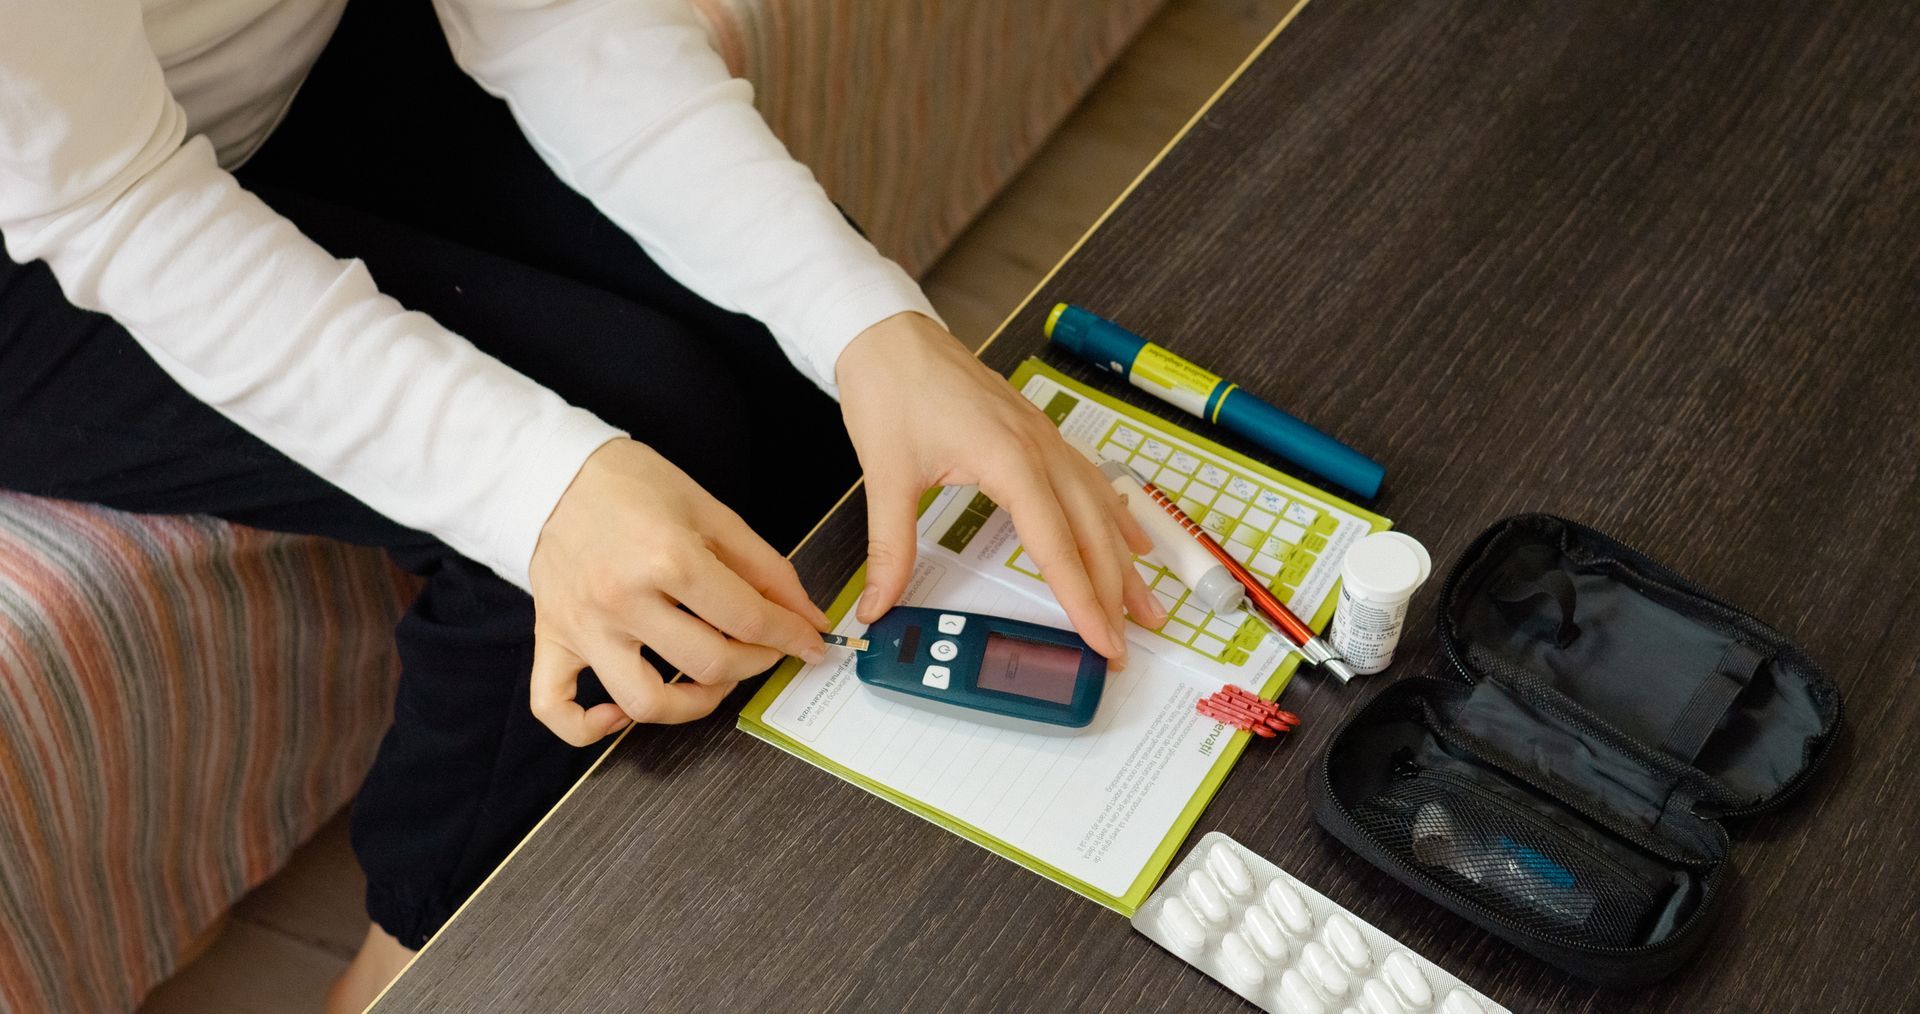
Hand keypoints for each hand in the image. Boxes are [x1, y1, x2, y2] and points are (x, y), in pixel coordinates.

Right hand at [527, 439, 828, 744]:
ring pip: (644, 702)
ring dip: (691, 704)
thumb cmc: (630, 485)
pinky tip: (619, 715)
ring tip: (710, 680)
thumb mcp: (710, 511)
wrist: (551, 471)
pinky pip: (554, 706)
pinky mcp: (551, 639)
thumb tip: (807, 615)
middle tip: (765, 648)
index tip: (810, 643)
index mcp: (667, 558)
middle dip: (756, 663)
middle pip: (708, 665)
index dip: (791, 636)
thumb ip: (765, 568)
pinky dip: (588, 727)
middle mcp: (622, 599)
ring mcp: (583, 625)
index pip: (747, 619)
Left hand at [836, 312, 1165, 666]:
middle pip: (1092, 534)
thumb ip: (888, 548)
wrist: (889, 336)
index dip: (1084, 600)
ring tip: (1147, 604)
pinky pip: (1091, 482)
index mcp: (1009, 460)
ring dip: (1124, 561)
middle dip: (1114, 594)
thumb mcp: (885, 475)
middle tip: (1127, 643)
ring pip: (1100, 509)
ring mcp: (1045, 439)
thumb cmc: (892, 390)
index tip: (1102, 640)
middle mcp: (1039, 449)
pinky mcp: (1039, 434)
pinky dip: (1115, 517)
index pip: (1058, 547)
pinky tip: (1130, 540)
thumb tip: (879, 602)